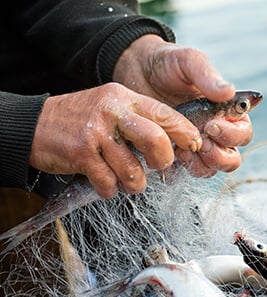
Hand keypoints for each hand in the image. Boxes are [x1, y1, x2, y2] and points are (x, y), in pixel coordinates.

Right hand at [30, 83, 201, 197]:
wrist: (33, 125)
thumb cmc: (82, 121)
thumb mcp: (112, 107)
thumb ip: (141, 120)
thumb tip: (176, 143)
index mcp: (125, 98)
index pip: (166, 115)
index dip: (186, 134)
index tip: (194, 147)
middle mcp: (112, 112)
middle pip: (156, 140)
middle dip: (163, 161)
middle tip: (158, 167)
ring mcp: (96, 133)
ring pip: (134, 170)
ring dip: (135, 183)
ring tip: (128, 180)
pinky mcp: (81, 154)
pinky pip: (109, 183)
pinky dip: (110, 190)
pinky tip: (105, 183)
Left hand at [113, 35, 252, 176]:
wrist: (135, 69)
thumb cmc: (168, 63)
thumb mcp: (189, 62)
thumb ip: (208, 77)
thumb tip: (229, 91)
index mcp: (227, 111)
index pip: (243, 132)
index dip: (233, 135)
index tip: (211, 125)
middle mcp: (216, 131)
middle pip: (232, 158)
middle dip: (219, 156)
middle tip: (200, 142)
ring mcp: (196, 144)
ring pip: (211, 169)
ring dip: (200, 164)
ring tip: (181, 150)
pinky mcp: (175, 153)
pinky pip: (184, 172)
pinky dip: (179, 169)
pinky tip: (166, 154)